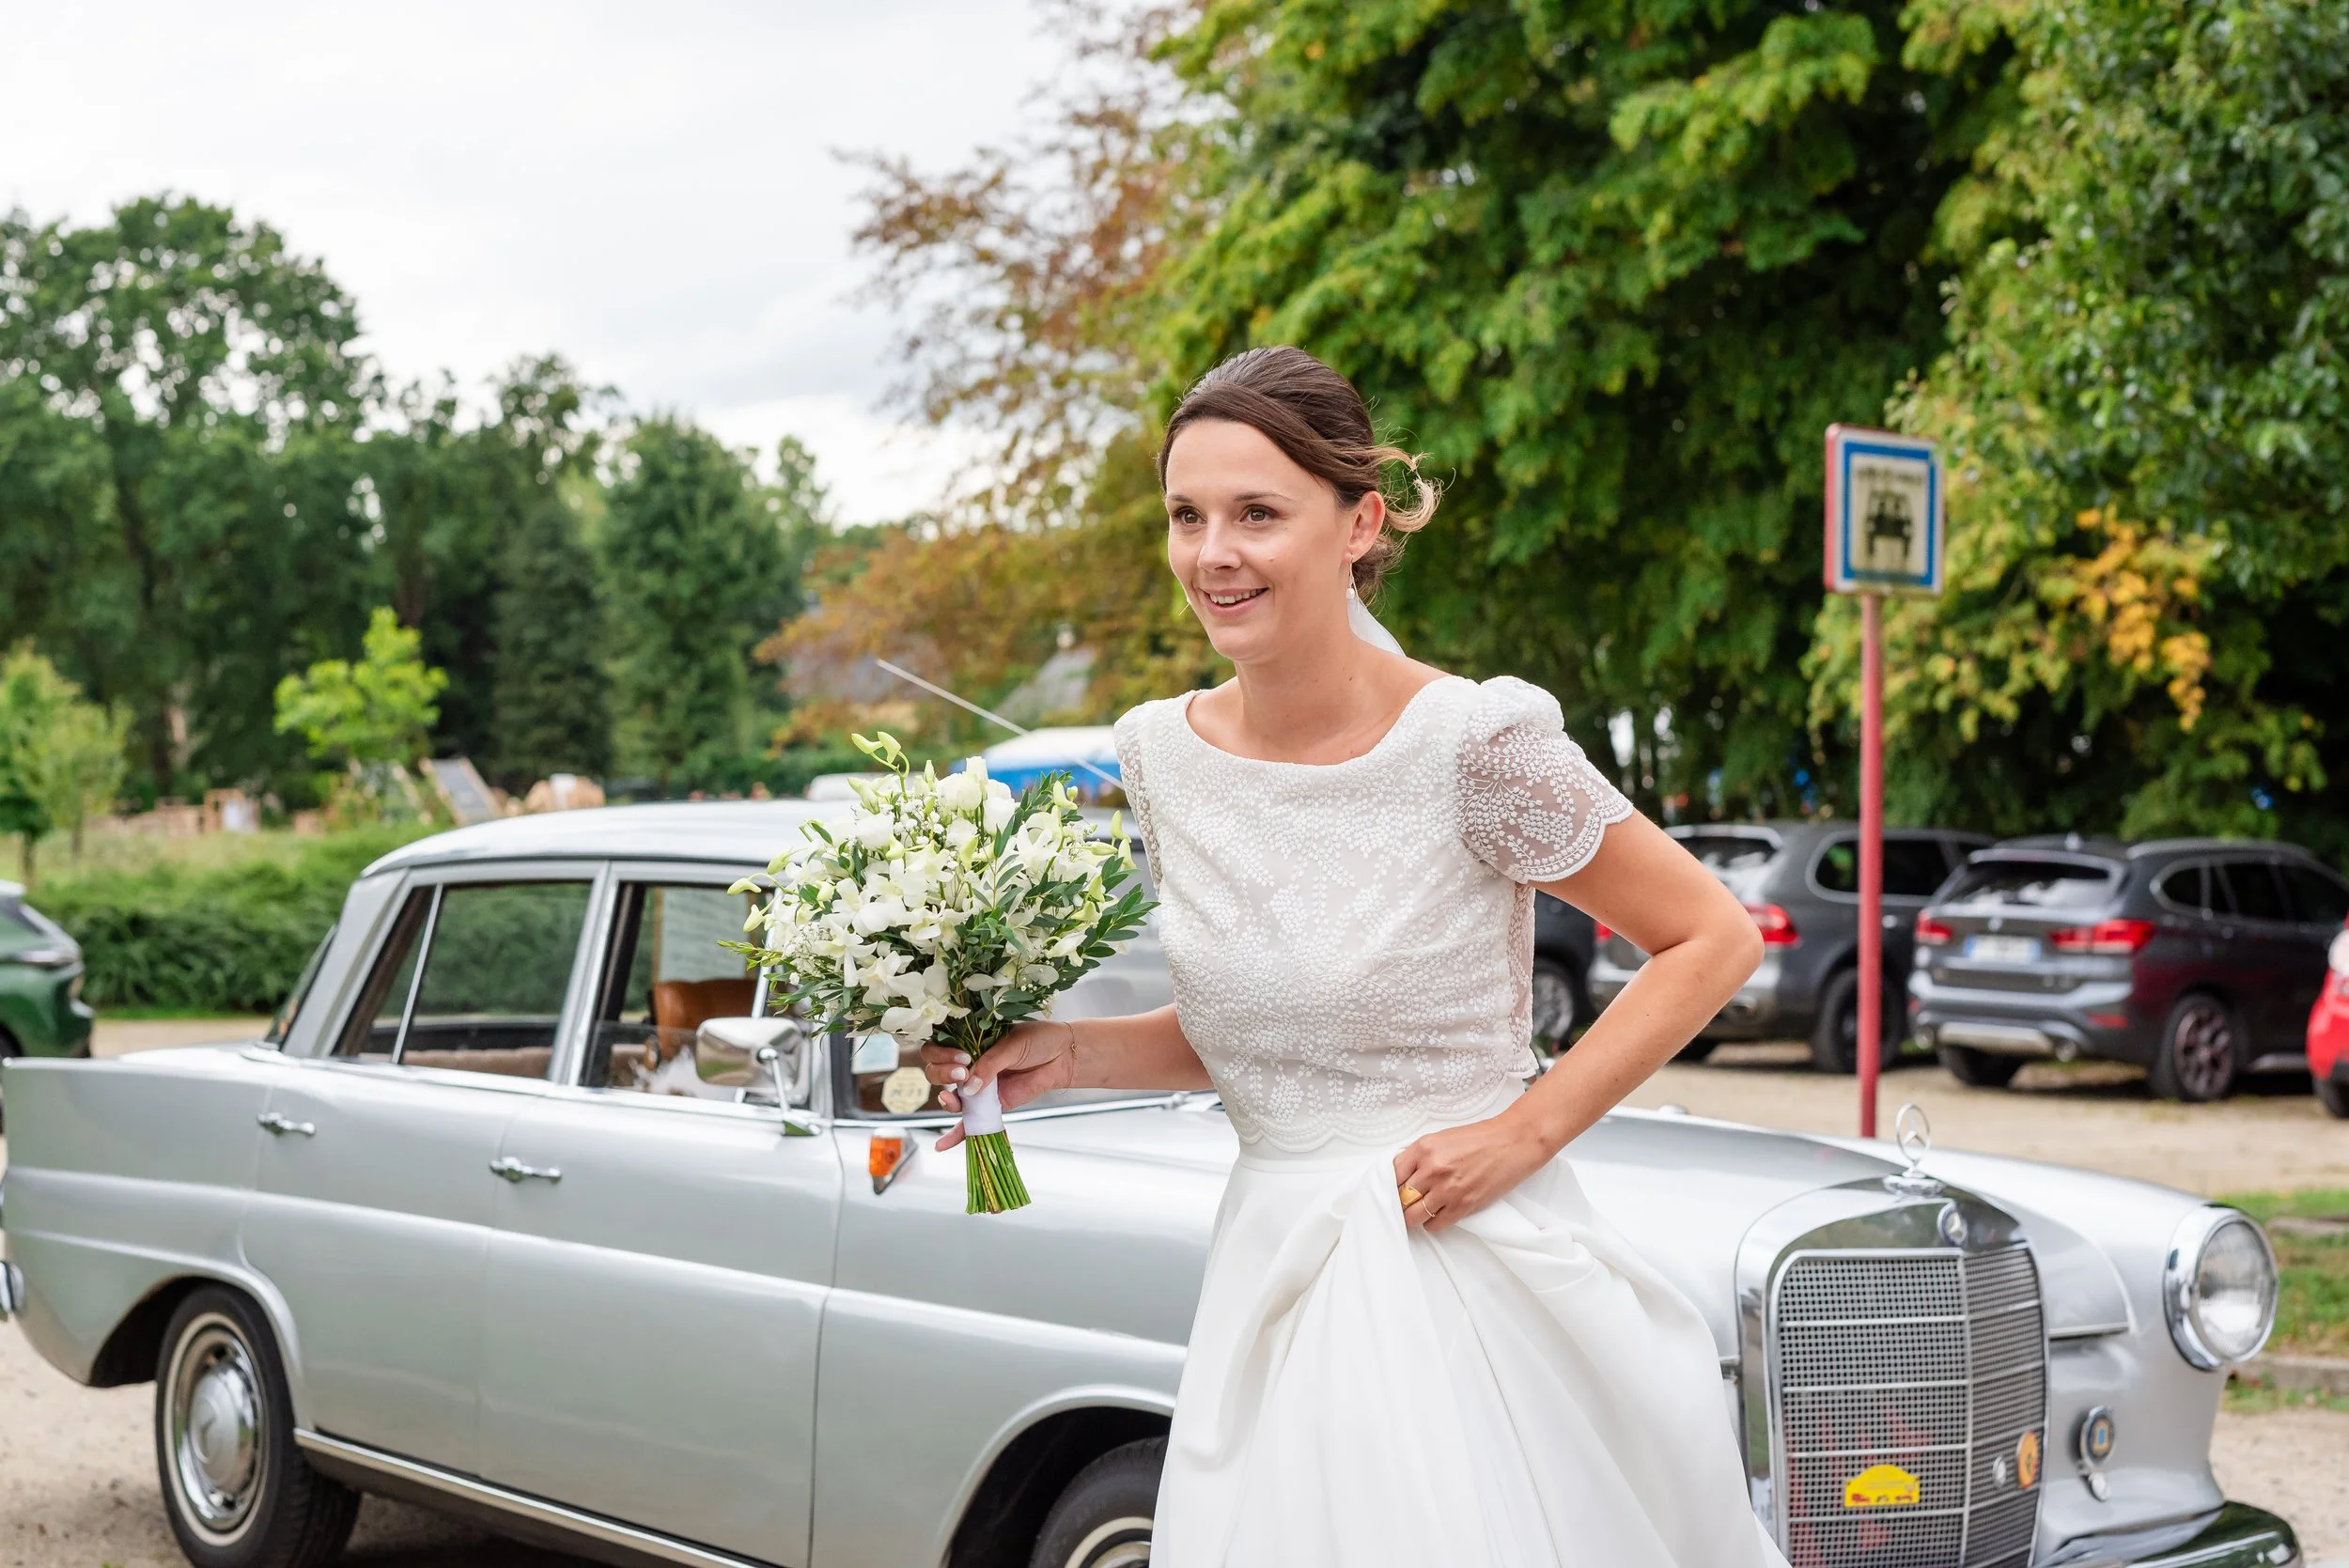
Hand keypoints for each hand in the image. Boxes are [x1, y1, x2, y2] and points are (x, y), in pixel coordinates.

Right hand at [920, 1020, 1077, 1150]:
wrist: (1062, 1056)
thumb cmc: (1038, 1041)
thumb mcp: (1012, 1045)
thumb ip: (990, 1065)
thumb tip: (969, 1087)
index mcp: (969, 1042)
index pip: (939, 1047)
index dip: (942, 1053)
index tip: (961, 1057)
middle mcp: (969, 1064)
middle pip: (937, 1073)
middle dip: (942, 1073)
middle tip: (962, 1072)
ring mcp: (977, 1087)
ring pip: (951, 1097)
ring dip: (947, 1100)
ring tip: (951, 1099)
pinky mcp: (989, 1106)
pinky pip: (970, 1121)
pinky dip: (957, 1134)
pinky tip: (943, 1145)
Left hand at [1391, 1111, 1554, 1232]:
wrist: (1513, 1142)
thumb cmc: (1479, 1138)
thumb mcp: (1442, 1138)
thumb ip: (1421, 1155)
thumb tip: (1402, 1175)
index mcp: (1423, 1148)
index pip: (1391, 1174)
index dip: (1391, 1185)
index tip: (1394, 1190)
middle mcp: (1432, 1169)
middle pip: (1401, 1198)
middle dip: (1401, 1203)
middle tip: (1406, 1204)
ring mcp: (1447, 1189)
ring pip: (1414, 1216)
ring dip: (1414, 1216)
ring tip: (1420, 1212)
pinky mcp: (1464, 1205)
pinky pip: (1435, 1225)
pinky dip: (1433, 1223)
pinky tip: (1437, 1216)